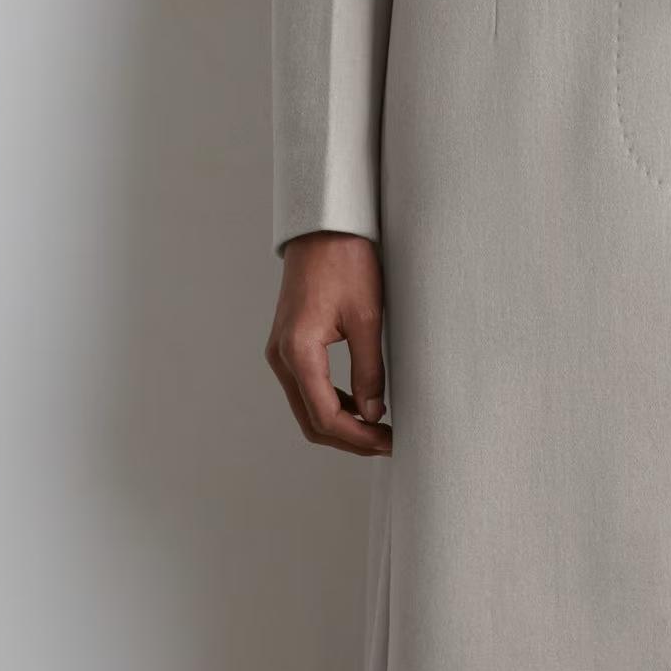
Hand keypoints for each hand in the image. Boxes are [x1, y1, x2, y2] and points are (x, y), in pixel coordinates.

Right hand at [266, 230, 391, 455]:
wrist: (323, 227)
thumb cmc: (346, 261)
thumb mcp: (367, 317)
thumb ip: (370, 370)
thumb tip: (373, 414)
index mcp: (299, 350)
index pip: (325, 415)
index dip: (358, 437)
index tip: (389, 442)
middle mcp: (282, 356)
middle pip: (311, 420)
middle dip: (349, 439)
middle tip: (386, 443)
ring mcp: (281, 352)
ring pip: (307, 407)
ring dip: (341, 424)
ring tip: (379, 429)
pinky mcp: (288, 345)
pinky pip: (306, 388)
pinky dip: (332, 404)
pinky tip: (361, 406)